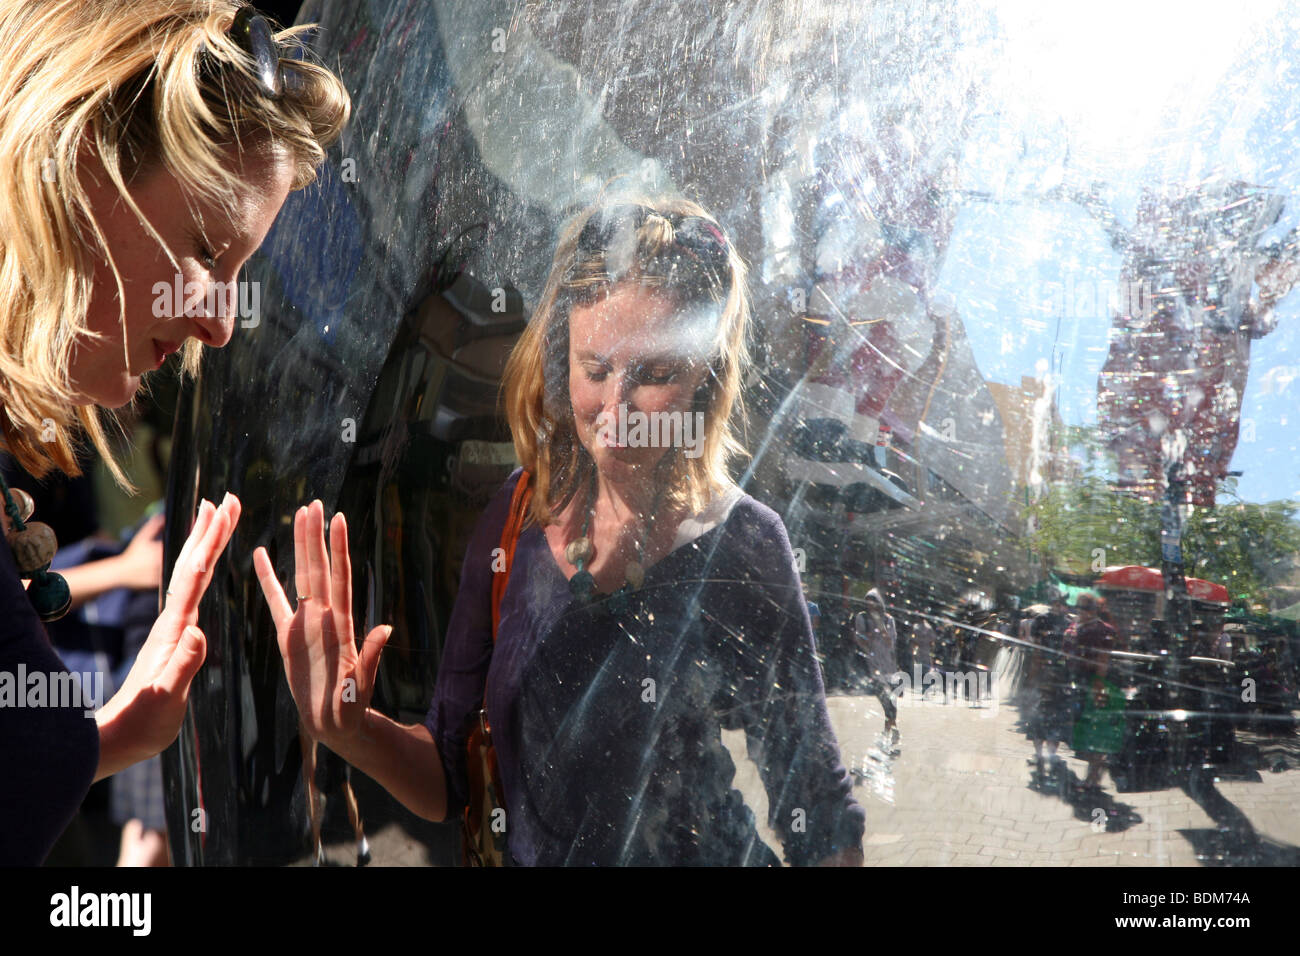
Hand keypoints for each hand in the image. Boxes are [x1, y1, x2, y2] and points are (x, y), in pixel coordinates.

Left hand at [95, 494, 240, 777]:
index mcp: (174, 630)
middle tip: (226, 498)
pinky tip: (207, 565)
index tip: (224, 512)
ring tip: (216, 515)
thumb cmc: (143, 723)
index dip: (210, 542)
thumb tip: (199, 631)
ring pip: (190, 574)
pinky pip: (192, 592)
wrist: (118, 738)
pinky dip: (201, 569)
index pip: (195, 576)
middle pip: (191, 565)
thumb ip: (182, 665)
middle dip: (210, 530)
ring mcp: (172, 629)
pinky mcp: (174, 639)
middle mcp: (172, 622)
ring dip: (204, 543)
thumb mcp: (166, 698)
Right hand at [254, 500, 390, 752]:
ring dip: (299, 548)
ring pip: (301, 578)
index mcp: (341, 626)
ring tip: (298, 516)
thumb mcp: (362, 685)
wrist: (336, 723)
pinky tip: (260, 555)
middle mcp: (324, 618)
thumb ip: (370, 658)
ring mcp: (306, 625)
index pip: (340, 578)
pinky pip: (275, 603)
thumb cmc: (352, 706)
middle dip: (316, 537)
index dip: (339, 550)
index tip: (339, 520)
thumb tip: (385, 630)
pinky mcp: (288, 637)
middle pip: (319, 569)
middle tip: (314, 504)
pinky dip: (268, 579)